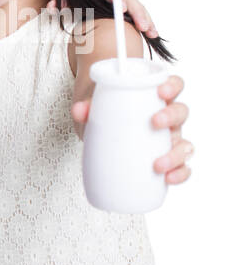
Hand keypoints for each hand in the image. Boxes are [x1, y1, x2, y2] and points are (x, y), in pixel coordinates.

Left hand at [71, 75, 191, 184]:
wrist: (102, 130)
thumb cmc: (105, 114)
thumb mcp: (96, 108)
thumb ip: (87, 107)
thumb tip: (79, 110)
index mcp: (155, 98)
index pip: (174, 85)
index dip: (173, 86)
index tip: (161, 91)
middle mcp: (168, 118)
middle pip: (181, 112)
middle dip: (172, 117)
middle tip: (154, 122)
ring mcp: (168, 140)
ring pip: (184, 143)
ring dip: (176, 154)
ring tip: (157, 164)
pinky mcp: (165, 159)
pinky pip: (181, 167)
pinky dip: (179, 173)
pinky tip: (168, 179)